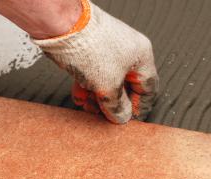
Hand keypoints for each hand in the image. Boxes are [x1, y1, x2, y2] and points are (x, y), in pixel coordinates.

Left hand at [32, 0, 158, 123]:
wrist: (63, 27)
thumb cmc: (91, 47)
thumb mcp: (108, 86)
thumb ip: (117, 106)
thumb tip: (122, 117)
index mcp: (140, 56)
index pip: (147, 87)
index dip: (139, 106)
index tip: (129, 120)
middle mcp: (126, 52)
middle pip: (124, 86)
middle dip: (113, 104)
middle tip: (106, 117)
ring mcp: (107, 52)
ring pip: (106, 83)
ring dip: (98, 99)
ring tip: (90, 108)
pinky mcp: (89, 53)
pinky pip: (92, 76)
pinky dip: (87, 88)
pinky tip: (80, 98)